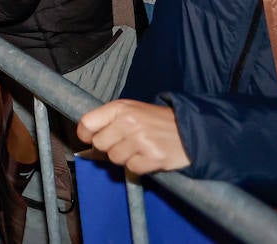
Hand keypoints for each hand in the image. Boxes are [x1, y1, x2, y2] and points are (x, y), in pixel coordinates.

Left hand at [77, 99, 191, 174]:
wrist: (191, 129)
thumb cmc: (156, 121)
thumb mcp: (131, 110)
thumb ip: (108, 121)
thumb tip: (87, 140)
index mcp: (120, 108)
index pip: (87, 123)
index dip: (85, 134)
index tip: (90, 139)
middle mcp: (128, 122)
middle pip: (100, 144)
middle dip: (109, 147)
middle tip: (124, 143)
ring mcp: (141, 140)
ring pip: (115, 158)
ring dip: (125, 157)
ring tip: (139, 148)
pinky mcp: (153, 157)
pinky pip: (132, 168)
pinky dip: (139, 166)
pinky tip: (148, 157)